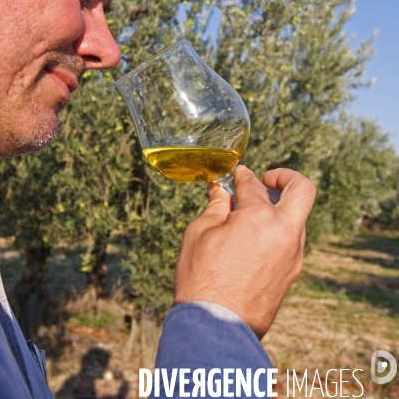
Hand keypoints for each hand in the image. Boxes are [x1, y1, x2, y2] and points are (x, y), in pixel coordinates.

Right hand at [173, 165, 316, 337]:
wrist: (217, 327)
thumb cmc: (202, 278)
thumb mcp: (200, 233)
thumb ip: (216, 206)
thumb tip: (222, 191)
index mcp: (260, 217)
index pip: (253, 184)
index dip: (241, 176)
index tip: (236, 175)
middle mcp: (285, 232)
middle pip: (303, 189)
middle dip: (286, 177)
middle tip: (267, 180)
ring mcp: (294, 254)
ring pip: (298, 217)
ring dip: (281, 208)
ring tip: (252, 215)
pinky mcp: (293, 273)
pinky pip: (292, 241)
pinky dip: (278, 231)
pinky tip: (255, 238)